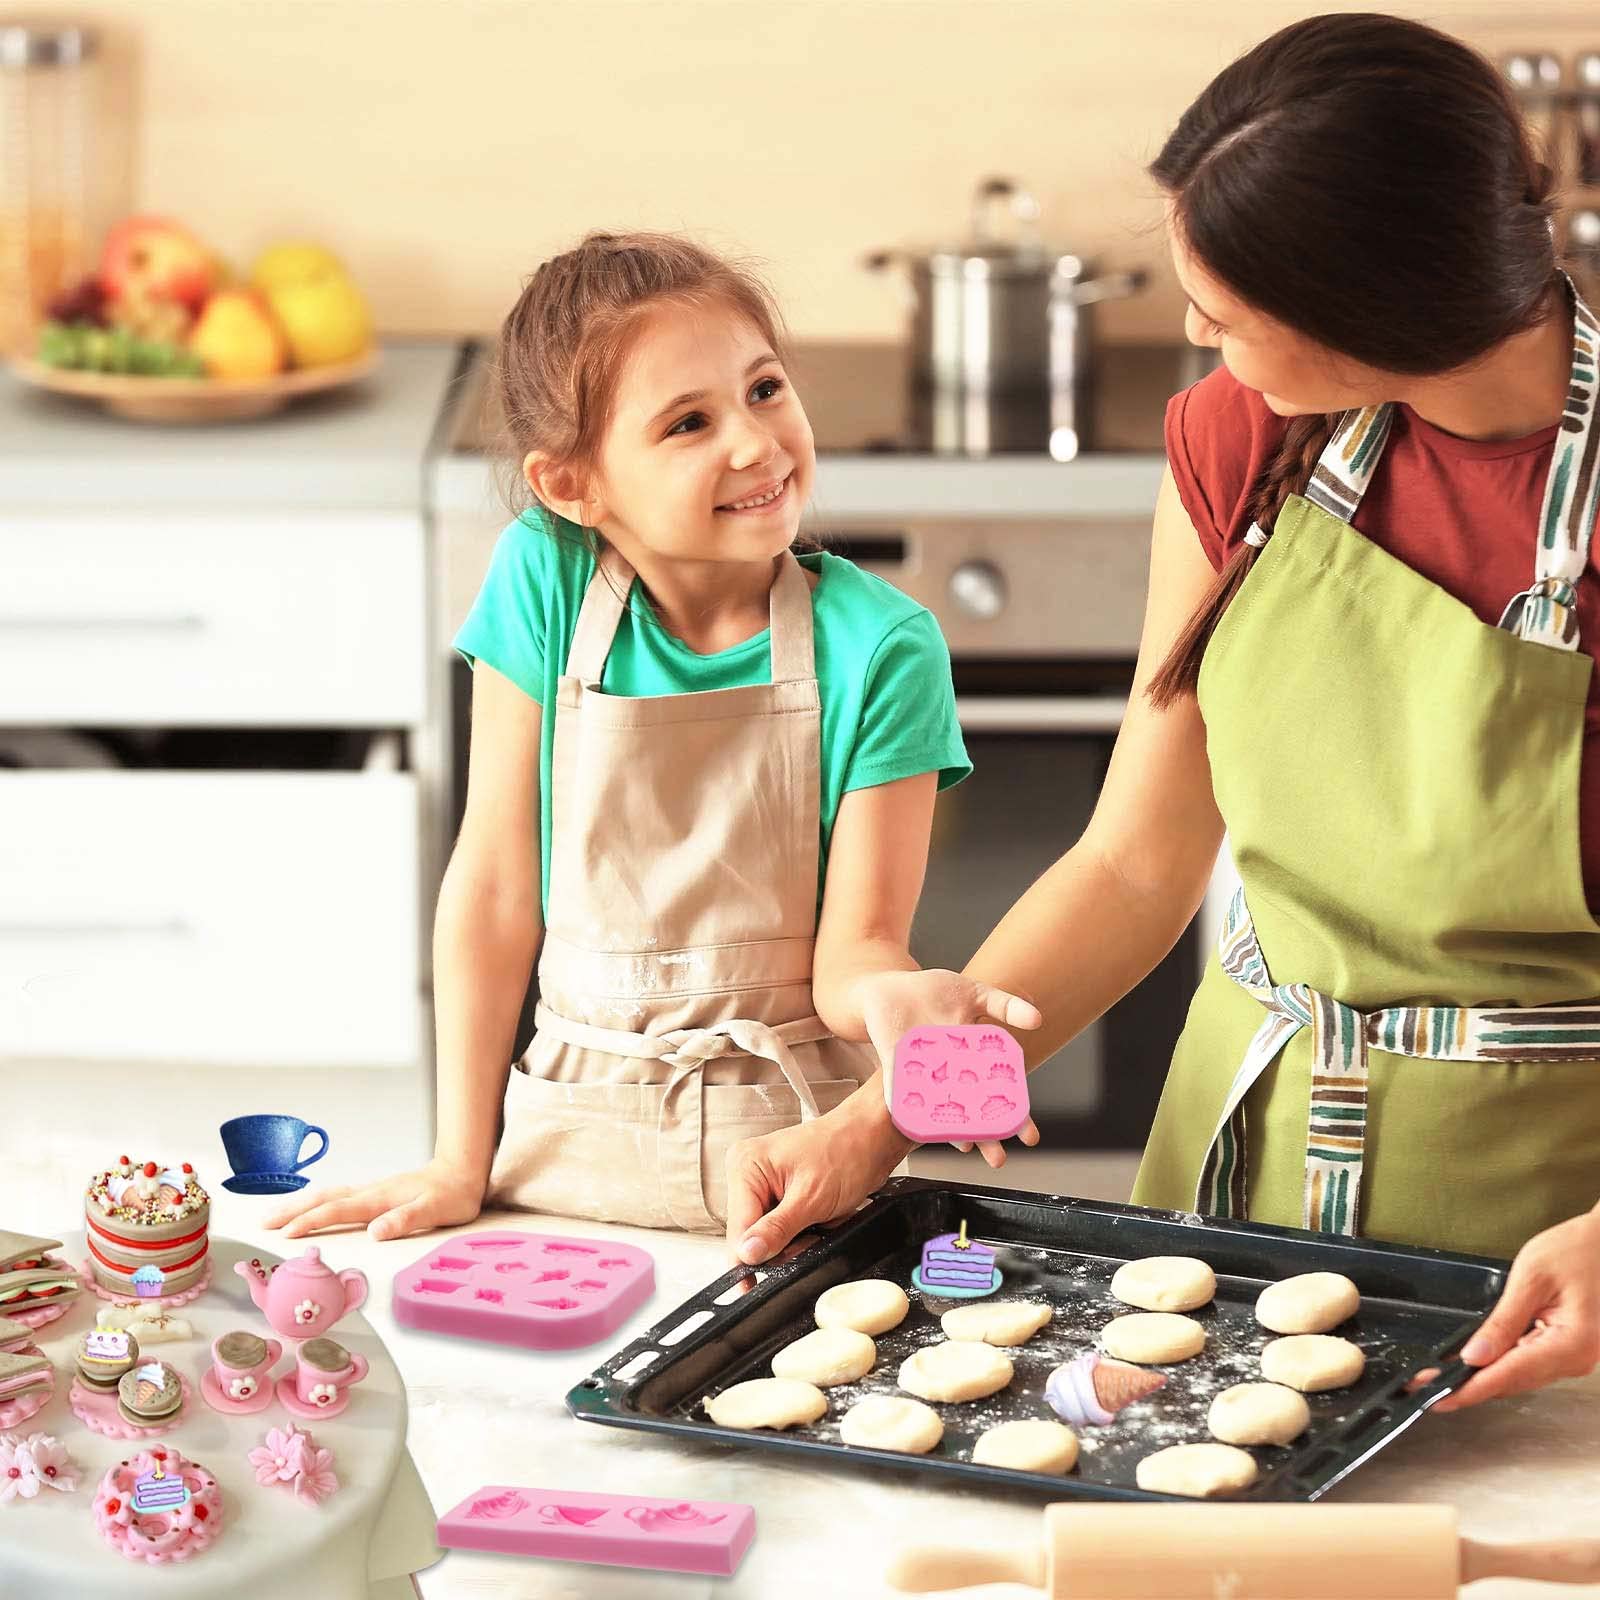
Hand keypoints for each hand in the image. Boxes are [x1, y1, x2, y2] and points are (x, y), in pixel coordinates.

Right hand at [260, 1157, 485, 1242]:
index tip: (286, 1234)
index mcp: (380, 1198)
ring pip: (328, 1196)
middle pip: (324, 1199)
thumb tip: (376, 1232)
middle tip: (263, 1224)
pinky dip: (318, 1202)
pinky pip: (338, 1197)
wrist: (463, 1169)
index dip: (312, 1222)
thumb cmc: (453, 1193)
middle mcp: (371, 1192)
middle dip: (292, 1211)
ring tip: (275, 1216)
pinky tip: (313, 1208)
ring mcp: (372, 1190)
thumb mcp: (436, 1209)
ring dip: (301, 1205)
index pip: (338, 1211)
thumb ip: (405, 1219)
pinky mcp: (376, 1193)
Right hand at [725, 1095, 910, 1266]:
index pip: (737, 1228)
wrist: (874, 1137)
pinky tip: (819, 1217)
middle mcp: (750, 1172)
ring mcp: (765, 1182)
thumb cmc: (847, 1151)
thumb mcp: (811, 1199)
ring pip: (768, 1234)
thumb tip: (747, 1253)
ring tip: (820, 1220)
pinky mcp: (781, 1191)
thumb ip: (776, 1230)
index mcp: (747, 1166)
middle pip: (750, 1233)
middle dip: (782, 1244)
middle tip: (811, 1234)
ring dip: (795, 1238)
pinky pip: (782, 1226)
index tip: (755, 1282)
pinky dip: (802, 1230)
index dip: (751, 1258)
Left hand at [855, 966, 1043, 1164]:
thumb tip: (1036, 1020)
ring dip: (948, 1128)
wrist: (891, 985)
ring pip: (938, 1105)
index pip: (998, 1094)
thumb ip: (1005, 1006)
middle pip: (971, 1110)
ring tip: (964, 1151)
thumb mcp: (978, 993)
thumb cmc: (935, 992)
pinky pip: (899, 1084)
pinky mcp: (895, 1060)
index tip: (1030, 1138)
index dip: (1014, 1116)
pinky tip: (908, 1118)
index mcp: (973, 1058)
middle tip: (1000, 1161)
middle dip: (987, 1136)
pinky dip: (901, 1100)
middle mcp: (950, 1071)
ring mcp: (923, 1068)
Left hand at [1408, 1208, 1599, 1411]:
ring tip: (1443, 1373)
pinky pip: (1529, 1362)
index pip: (1510, 1376)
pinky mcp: (1568, 1349)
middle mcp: (1576, 1360)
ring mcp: (1575, 1357)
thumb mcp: (1532, 1279)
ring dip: (1483, 1375)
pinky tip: (1476, 1357)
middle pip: (1514, 1381)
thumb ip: (1503, 1321)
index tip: (1439, 1398)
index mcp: (1572, 1344)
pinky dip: (1501, 1362)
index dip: (1470, 1389)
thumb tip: (1475, 1355)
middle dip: (1469, 1384)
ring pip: (1520, 1375)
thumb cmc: (1577, 1251)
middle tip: (1427, 1384)